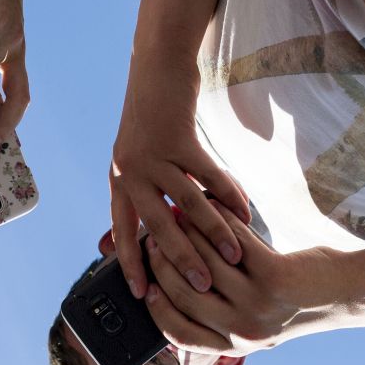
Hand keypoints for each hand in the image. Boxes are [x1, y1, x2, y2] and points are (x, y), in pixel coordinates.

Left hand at [109, 47, 249, 299]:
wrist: (156, 67)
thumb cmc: (151, 117)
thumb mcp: (136, 156)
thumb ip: (142, 192)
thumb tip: (152, 233)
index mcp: (119, 180)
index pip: (122, 231)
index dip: (130, 264)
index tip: (141, 296)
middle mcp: (130, 171)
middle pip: (156, 226)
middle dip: (179, 261)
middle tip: (200, 289)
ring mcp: (154, 154)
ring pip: (188, 204)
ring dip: (212, 233)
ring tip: (232, 257)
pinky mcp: (179, 138)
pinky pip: (210, 175)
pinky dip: (230, 196)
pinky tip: (246, 213)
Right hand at [144, 203, 340, 356]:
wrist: (348, 293)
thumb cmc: (295, 300)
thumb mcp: (257, 323)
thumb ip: (220, 319)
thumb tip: (169, 300)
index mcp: (234, 344)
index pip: (178, 333)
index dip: (155, 307)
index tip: (144, 283)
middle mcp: (243, 331)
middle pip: (184, 294)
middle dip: (163, 262)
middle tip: (154, 237)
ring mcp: (258, 306)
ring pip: (204, 264)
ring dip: (188, 235)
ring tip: (178, 214)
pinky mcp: (273, 278)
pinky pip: (232, 244)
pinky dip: (219, 223)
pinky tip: (212, 207)